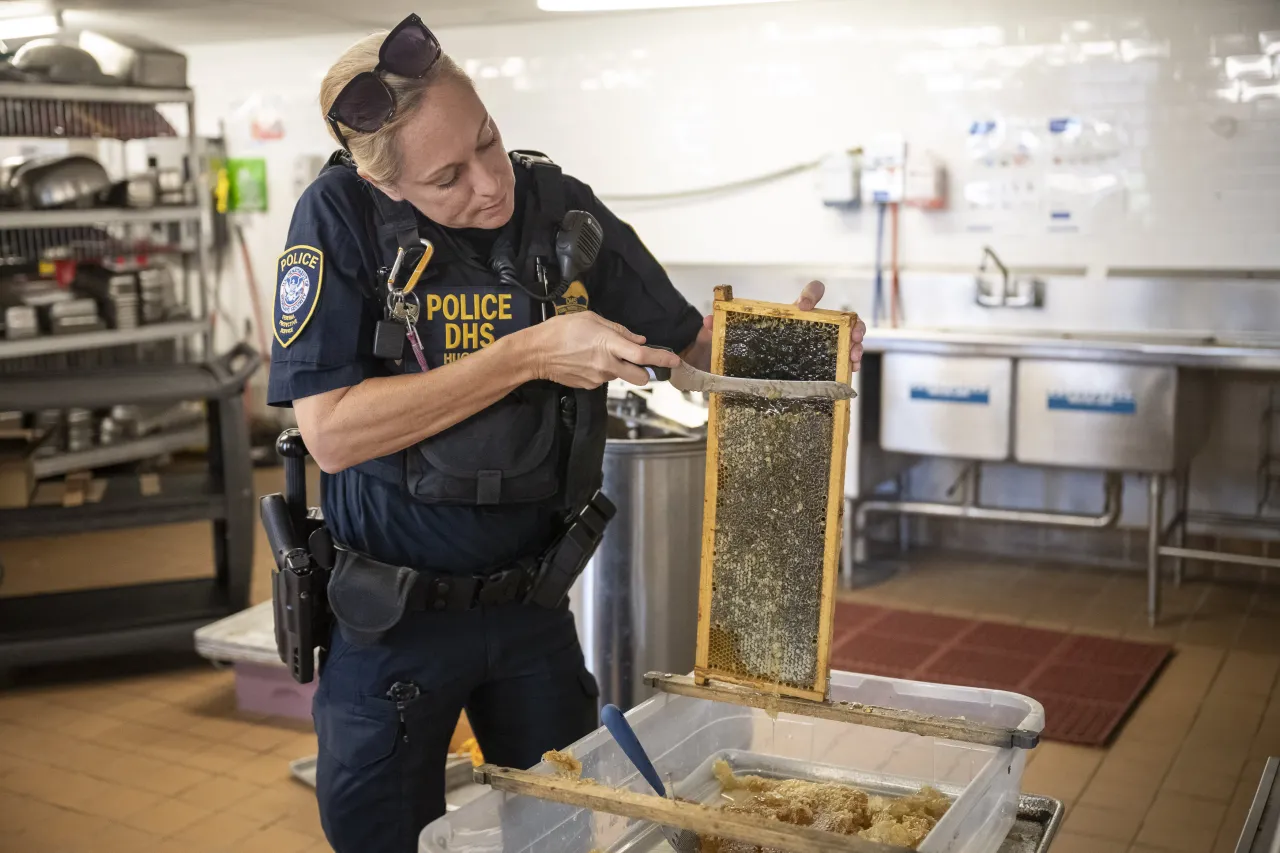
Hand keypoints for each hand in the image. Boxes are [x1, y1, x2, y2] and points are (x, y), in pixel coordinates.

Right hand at [522, 311, 680, 388]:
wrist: (536, 353)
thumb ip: (618, 330)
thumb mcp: (591, 319)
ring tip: (597, 354)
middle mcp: (607, 364)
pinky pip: (604, 379)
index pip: (642, 356)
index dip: (661, 358)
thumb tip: (638, 339)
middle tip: (635, 360)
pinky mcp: (589, 386)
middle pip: (640, 377)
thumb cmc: (561, 330)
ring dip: (618, 368)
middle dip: (643, 371)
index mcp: (609, 345)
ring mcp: (598, 378)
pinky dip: (601, 371)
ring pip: (620, 377)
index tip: (675, 360)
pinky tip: (586, 361)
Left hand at [697, 280, 866, 371]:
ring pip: (844, 339)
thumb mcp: (720, 341)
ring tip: (855, 355)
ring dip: (855, 343)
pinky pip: (839, 363)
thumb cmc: (729, 352)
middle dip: (850, 322)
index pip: (809, 295)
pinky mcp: (818, 367)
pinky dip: (850, 364)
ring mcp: (816, 347)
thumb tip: (708, 321)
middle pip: (838, 318)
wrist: (729, 374)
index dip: (811, 295)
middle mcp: (809, 330)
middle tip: (852, 333)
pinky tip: (852, 369)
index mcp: (790, 317)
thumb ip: (715, 330)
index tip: (803, 307)